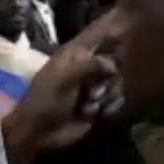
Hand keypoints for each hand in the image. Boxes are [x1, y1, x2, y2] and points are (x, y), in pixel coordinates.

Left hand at [0, 11, 121, 163]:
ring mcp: (95, 86)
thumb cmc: (45, 101)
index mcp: (75, 55)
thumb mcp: (64, 78)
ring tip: (86, 107)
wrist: (38, 132)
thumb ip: (90, 65)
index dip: (113, 31)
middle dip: (108, 78)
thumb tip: (114, 64)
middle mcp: (87, 67)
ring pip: (118, 83)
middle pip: (115, 62)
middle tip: (91, 91)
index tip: (124, 34)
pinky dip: (109, 108)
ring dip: (105, 97)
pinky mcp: (100, 105)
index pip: (98, 35)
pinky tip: (94, 115)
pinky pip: (117, 101)